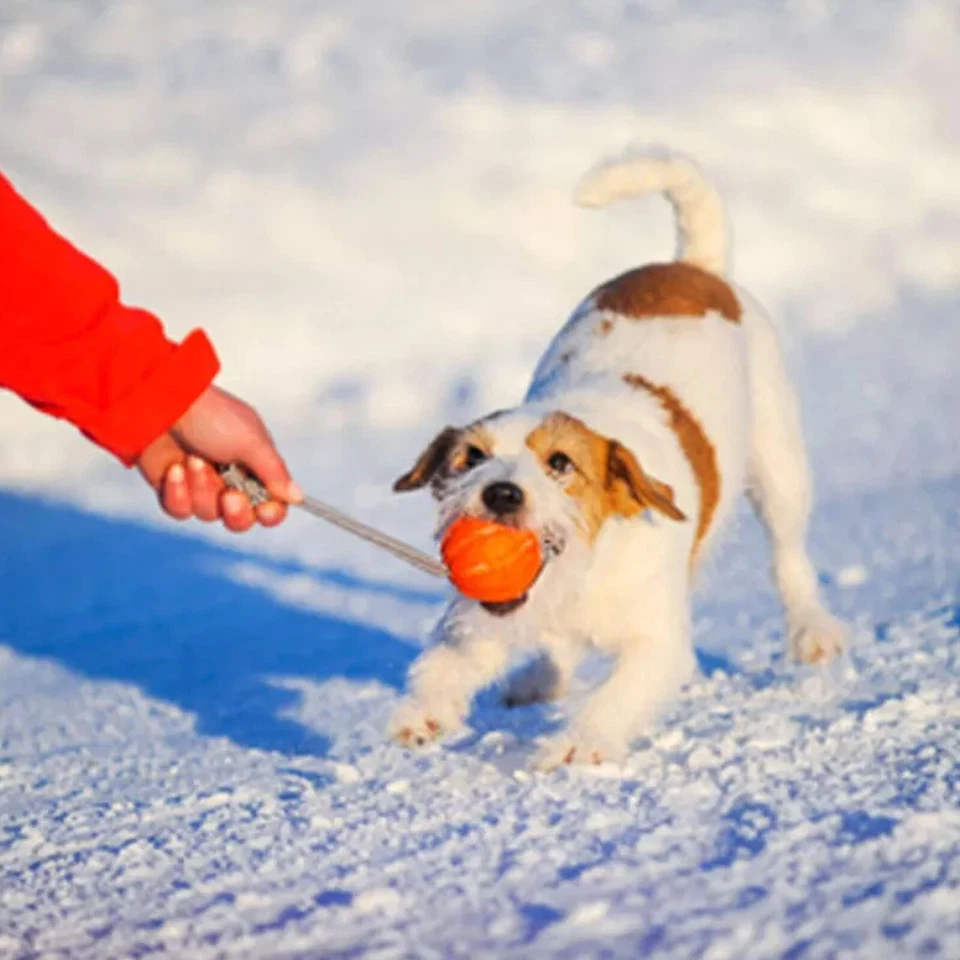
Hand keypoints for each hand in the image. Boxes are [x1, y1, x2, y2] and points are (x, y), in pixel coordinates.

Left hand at [135, 385, 302, 531]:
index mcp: (255, 467)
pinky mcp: (173, 489)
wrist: (162, 403)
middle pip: (241, 520)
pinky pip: (180, 510)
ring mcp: (201, 485)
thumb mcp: (251, 441)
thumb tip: (298, 497)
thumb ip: (275, 473)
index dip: (270, 513)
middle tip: (229, 495)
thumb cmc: (213, 416)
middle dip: (235, 512)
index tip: (264, 509)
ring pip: (209, 514)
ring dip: (201, 488)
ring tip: (192, 459)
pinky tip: (174, 469)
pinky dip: (177, 492)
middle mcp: (231, 480)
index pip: (272, 505)